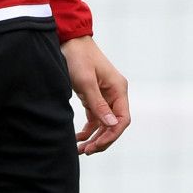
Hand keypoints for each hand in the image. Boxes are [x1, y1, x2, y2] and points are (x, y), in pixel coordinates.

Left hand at [62, 36, 130, 155]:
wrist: (69, 41)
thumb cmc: (78, 59)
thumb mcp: (86, 82)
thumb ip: (98, 105)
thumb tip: (112, 125)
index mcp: (119, 89)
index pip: (122, 119)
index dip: (111, 135)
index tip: (96, 146)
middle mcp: (115, 94)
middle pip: (114, 124)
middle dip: (102, 139)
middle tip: (86, 151)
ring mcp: (105, 96)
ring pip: (104, 123)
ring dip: (95, 137)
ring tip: (81, 149)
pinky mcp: (94, 96)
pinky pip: (95, 118)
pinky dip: (89, 129)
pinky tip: (79, 137)